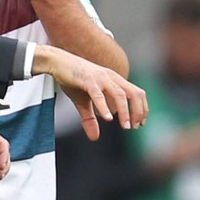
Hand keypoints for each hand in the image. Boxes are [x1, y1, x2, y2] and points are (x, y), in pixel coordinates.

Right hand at [33, 45, 148, 139]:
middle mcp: (110, 77)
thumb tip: (94, 138)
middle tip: (135, 127)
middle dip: (138, 111)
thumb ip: (90, 119)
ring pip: (120, 94)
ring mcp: (100, 78)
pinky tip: (107, 118)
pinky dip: (104, 107)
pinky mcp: (87, 79)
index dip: (142, 108)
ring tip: (125, 126)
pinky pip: (98, 94)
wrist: (57, 61)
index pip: (137, 92)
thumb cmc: (72, 78)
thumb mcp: (82, 102)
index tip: (140, 123)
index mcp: (114, 80)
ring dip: (125, 112)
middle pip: (134, 93)